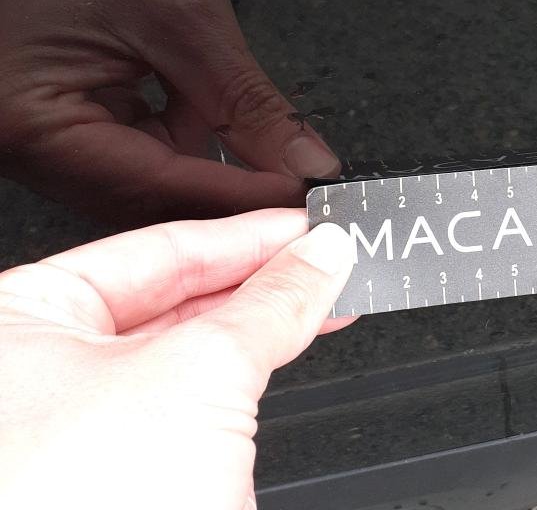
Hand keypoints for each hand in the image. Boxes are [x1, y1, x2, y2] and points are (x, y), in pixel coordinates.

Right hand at [0, 0, 340, 223]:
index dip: (240, 200)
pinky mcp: (68, 129)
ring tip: (279, 162)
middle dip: (230, 196)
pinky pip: (138, 159)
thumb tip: (308, 166)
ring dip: (215, 174)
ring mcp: (46, 143)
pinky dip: (191, 151)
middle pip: (148, 201)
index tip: (306, 203)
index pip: (154, 188)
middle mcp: (28, 150)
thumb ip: (249, 102)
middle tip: (304, 190)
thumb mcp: (186, 16)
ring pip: (149, 186)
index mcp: (35, 125)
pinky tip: (234, 140)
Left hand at [0, 209, 355, 509]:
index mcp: (19, 321)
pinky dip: (251, 368)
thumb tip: (322, 256)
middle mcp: (40, 368)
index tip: (310, 228)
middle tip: (332, 259)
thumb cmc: (75, 508)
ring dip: (265, 321)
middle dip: (263, 277)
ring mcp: (83, 421)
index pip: (157, 249)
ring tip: (328, 296)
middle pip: (176, 295)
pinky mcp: (123, 466)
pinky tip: (293, 346)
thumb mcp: (197, 373)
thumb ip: (271, 302)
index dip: (246, 236)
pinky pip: (198, 395)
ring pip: (192, 347)